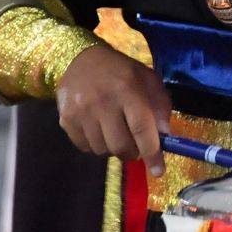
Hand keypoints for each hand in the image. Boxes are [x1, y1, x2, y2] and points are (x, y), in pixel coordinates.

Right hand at [55, 45, 172, 172]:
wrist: (80, 59)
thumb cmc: (120, 71)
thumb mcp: (147, 79)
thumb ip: (160, 105)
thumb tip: (164, 136)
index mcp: (127, 89)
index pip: (142, 129)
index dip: (152, 153)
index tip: (159, 171)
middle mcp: (102, 101)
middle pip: (120, 146)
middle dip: (133, 153)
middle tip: (136, 147)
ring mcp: (81, 112)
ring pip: (102, 150)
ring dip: (113, 149)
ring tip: (116, 134)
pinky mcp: (66, 120)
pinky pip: (85, 148)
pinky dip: (96, 146)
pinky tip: (100, 131)